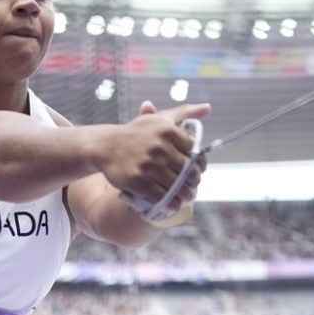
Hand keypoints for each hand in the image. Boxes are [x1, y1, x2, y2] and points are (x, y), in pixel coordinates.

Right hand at [97, 101, 209, 215]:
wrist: (105, 145)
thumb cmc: (135, 132)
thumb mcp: (159, 118)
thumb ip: (184, 112)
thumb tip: (208, 108)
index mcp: (167, 131)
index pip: (195, 153)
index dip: (199, 165)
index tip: (196, 171)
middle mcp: (160, 147)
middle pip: (188, 172)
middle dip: (194, 183)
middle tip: (192, 188)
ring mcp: (149, 165)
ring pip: (177, 187)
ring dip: (185, 197)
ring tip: (185, 199)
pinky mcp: (138, 181)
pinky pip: (161, 197)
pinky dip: (169, 204)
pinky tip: (171, 206)